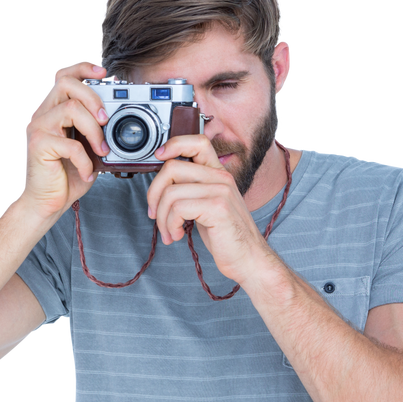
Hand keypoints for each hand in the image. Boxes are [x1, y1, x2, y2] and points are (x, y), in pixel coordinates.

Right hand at [22, 59, 110, 222]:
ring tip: (102, 150)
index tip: (103, 73)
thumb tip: (119, 119)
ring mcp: (37, 128)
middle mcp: (41, 114)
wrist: (46, 203)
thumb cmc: (66, 176)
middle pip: (66, 83)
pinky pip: (71, 144)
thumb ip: (94, 129)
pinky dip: (86, 160)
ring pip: (71, 108)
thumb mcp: (85, 147)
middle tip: (106, 120)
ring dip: (94, 130)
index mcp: (51, 109)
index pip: (63, 75)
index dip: (82, 67)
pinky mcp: (38, 145)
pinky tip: (88, 173)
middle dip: (93, 97)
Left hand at [146, 135, 267, 285]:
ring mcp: (221, 191)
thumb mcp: (207, 207)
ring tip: (169, 231)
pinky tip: (177, 235)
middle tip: (155, 213)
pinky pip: (178, 208)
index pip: (197, 142)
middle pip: (172, 168)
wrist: (248, 259)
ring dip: (162, 217)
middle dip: (154, 193)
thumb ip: (191, 191)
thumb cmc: (226, 236)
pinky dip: (170, 225)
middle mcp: (221, 178)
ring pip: (171, 192)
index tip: (159, 156)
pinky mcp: (217, 208)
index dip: (174, 144)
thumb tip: (161, 186)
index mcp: (218, 174)